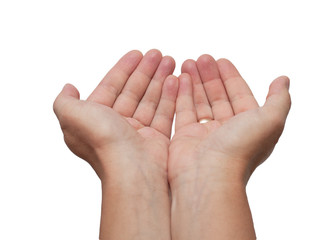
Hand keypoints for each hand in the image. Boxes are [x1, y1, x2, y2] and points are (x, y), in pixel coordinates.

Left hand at [54, 49, 176, 180]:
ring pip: (150, 100)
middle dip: (146, 71)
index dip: (124, 69)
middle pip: (133, 91)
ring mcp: (137, 132)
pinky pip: (164, 113)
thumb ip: (65, 100)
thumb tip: (69, 87)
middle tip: (158, 54)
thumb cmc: (102, 142)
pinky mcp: (156, 139)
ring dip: (159, 80)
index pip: (111, 87)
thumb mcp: (71, 116)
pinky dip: (169, 97)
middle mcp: (116, 125)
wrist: (131, 170)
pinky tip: (175, 81)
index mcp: (96, 119)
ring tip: (170, 62)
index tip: (137, 54)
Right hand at [168, 54, 290, 239]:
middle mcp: (227, 129)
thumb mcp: (271, 121)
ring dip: (195, 81)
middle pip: (218, 96)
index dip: (231, 77)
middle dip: (211, 76)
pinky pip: (184, 110)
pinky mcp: (186, 136)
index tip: (221, 60)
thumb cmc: (240, 150)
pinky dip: (182, 94)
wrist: (209, 176)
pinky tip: (180, 78)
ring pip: (200, 101)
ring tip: (188, 62)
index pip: (239, 94)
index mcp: (248, 126)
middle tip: (202, 58)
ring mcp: (205, 133)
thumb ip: (279, 99)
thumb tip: (283, 80)